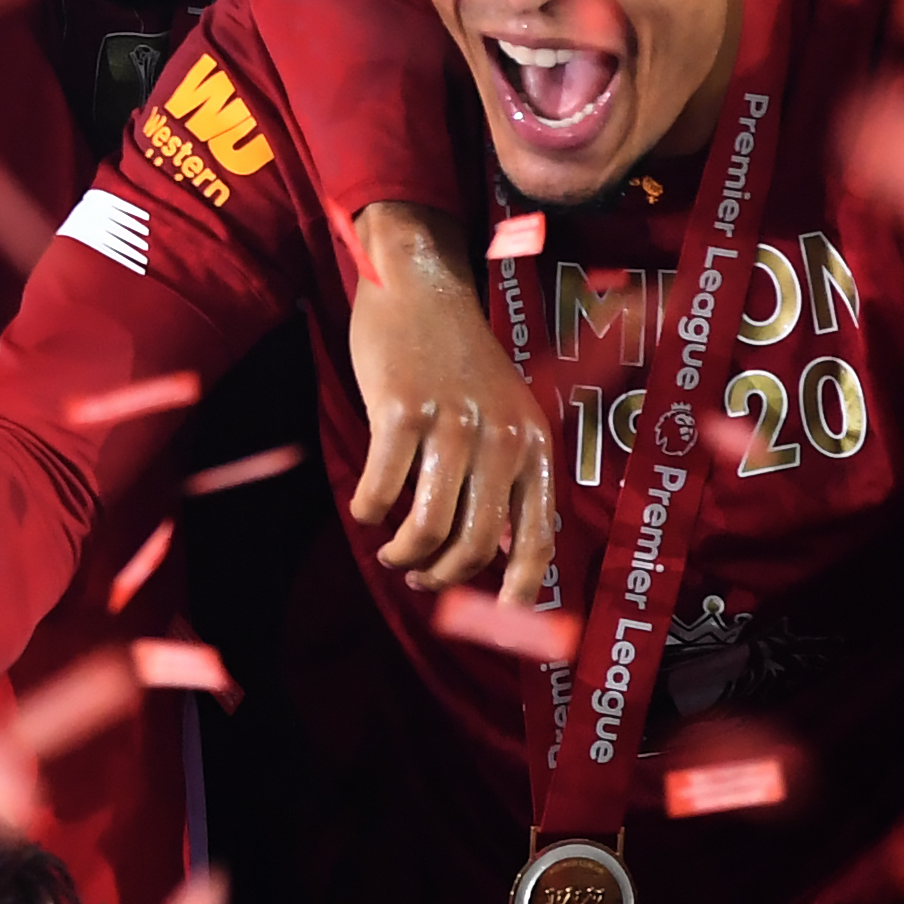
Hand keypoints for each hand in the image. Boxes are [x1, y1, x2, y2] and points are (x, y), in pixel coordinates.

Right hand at [344, 212, 554, 608]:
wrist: (420, 286)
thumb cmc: (458, 358)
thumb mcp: (504, 413)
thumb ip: (507, 475)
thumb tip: (498, 551)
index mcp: (533, 443)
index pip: (537, 538)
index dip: (520, 589)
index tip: (497, 616)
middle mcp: (500, 437)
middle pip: (474, 544)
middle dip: (441, 575)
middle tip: (418, 575)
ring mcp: (450, 423)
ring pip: (428, 526)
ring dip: (404, 552)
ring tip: (391, 549)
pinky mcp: (400, 410)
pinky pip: (382, 488)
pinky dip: (370, 510)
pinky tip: (366, 508)